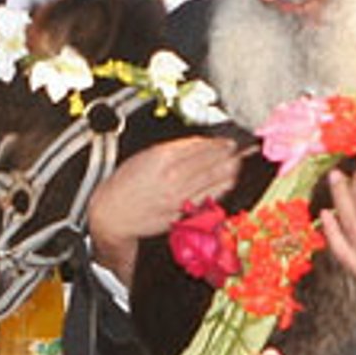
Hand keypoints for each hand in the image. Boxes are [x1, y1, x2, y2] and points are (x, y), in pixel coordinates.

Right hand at [88, 136, 245, 285]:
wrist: (114, 213)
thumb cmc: (127, 183)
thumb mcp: (146, 156)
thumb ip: (174, 150)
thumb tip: (201, 144)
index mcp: (162, 159)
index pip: (200, 147)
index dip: (218, 143)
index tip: (228, 140)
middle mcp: (173, 178)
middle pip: (211, 162)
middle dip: (230, 155)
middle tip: (241, 149)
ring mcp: (179, 197)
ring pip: (214, 181)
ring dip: (230, 170)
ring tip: (238, 163)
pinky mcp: (182, 214)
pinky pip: (208, 198)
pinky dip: (220, 189)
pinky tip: (227, 182)